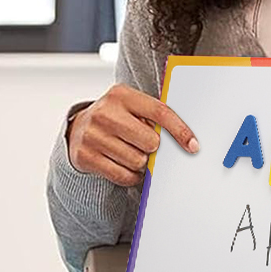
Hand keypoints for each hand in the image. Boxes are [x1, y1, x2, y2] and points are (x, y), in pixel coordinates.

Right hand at [67, 83, 198, 185]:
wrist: (77, 129)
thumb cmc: (114, 118)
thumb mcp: (130, 106)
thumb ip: (152, 116)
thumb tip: (185, 139)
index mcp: (121, 95)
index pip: (159, 112)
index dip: (180, 131)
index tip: (193, 146)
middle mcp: (105, 113)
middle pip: (151, 142)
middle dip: (152, 148)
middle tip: (143, 144)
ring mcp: (93, 136)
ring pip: (138, 162)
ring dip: (140, 163)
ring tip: (129, 152)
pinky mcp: (86, 157)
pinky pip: (123, 176)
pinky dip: (130, 175)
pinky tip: (123, 164)